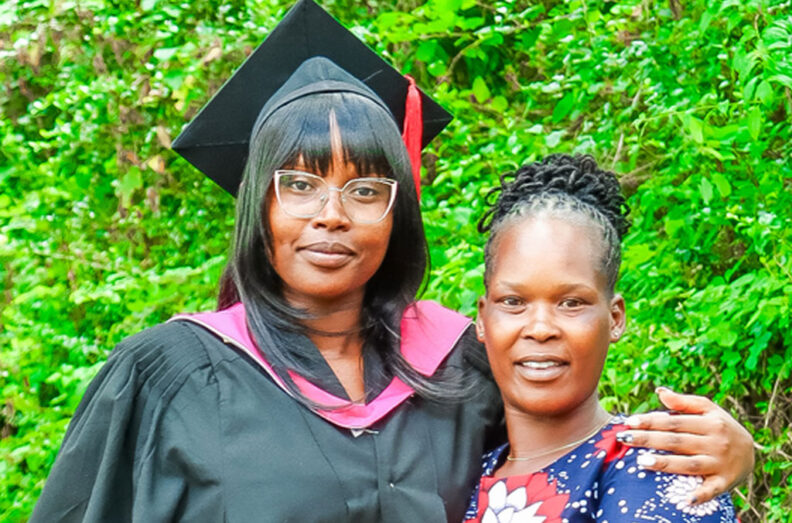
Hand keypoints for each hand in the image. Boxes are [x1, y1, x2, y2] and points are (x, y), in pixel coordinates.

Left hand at [615, 387, 754, 503]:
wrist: (751, 452)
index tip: (629, 421)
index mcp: (709, 423)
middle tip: (625, 438)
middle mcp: (715, 442)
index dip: (650, 421)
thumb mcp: (708, 410)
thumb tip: (659, 391)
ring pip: (688, 464)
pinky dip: (700, 495)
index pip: (674, 422)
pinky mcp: (724, 482)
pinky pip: (711, 490)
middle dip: (649, 439)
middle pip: (676, 441)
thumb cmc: (721, 427)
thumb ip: (683, 402)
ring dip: (665, 464)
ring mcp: (719, 463)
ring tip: (642, 462)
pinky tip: (685, 499)